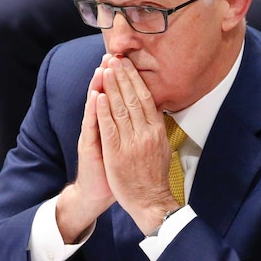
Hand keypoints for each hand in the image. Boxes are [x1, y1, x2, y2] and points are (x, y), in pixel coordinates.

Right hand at [56, 57, 116, 243]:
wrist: (98, 193)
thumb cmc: (116, 172)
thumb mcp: (126, 147)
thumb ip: (132, 128)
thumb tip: (147, 111)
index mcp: (112, 125)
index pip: (117, 97)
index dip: (121, 80)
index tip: (125, 61)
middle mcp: (101, 126)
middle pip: (106, 96)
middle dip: (110, 76)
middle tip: (113, 56)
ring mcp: (94, 135)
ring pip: (97, 106)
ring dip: (100, 86)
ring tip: (103, 68)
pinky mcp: (88, 146)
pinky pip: (92, 126)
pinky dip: (95, 111)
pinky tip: (95, 97)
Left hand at [95, 55, 180, 234]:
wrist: (150, 201)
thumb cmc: (154, 176)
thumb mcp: (162, 148)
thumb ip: (157, 127)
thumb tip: (156, 109)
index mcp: (157, 130)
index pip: (146, 98)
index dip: (135, 79)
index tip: (127, 64)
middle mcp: (145, 133)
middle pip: (133, 98)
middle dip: (122, 77)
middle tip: (114, 59)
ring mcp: (131, 143)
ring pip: (121, 108)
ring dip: (112, 87)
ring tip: (105, 70)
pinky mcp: (116, 153)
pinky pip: (109, 128)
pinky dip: (103, 111)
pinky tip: (99, 96)